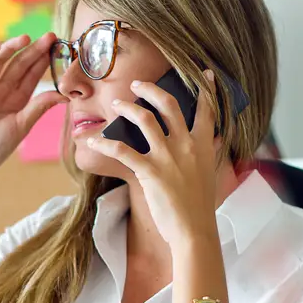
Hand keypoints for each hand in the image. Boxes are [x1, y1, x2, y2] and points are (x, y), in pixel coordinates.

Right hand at [0, 32, 66, 184]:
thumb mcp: (22, 125)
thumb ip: (39, 106)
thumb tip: (65, 94)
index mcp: (16, 100)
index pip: (32, 75)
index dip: (44, 60)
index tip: (58, 47)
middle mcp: (1, 91)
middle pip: (18, 64)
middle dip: (33, 50)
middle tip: (50, 36)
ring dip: (10, 48)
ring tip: (25, 39)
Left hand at [87, 70, 221, 249]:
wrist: (194, 230)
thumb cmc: (199, 207)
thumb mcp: (209, 174)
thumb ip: (205, 154)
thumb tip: (208, 142)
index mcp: (204, 145)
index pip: (206, 109)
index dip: (204, 88)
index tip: (202, 72)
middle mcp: (186, 145)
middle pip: (168, 104)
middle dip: (150, 90)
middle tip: (136, 84)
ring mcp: (168, 157)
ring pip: (144, 119)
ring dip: (126, 108)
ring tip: (115, 104)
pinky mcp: (150, 171)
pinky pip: (122, 150)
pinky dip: (104, 143)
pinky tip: (93, 141)